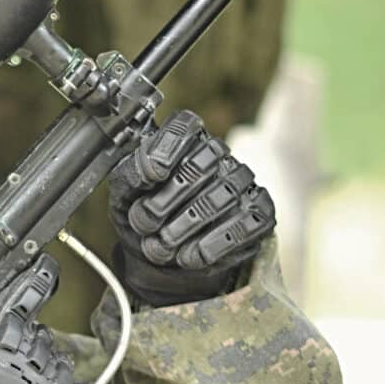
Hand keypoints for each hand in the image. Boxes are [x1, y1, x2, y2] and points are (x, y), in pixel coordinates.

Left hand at [108, 110, 275, 305]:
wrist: (166, 255)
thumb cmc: (147, 214)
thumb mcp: (124, 194)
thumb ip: (131, 175)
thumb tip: (153, 169)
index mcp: (183, 141)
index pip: (183, 127)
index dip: (166, 150)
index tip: (152, 177)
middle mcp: (217, 155)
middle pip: (196, 169)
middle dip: (162, 205)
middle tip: (144, 226)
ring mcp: (241, 183)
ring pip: (216, 201)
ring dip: (181, 230)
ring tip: (161, 248)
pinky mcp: (260, 213)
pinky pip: (241, 227)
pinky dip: (208, 246)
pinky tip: (188, 256)